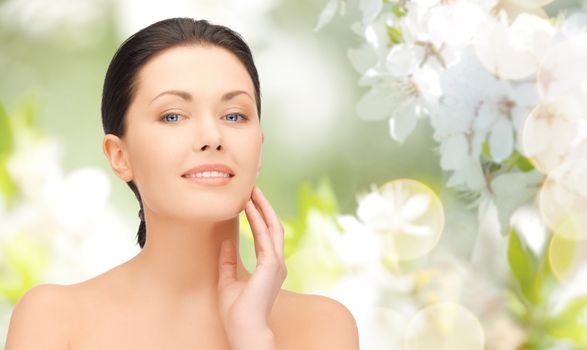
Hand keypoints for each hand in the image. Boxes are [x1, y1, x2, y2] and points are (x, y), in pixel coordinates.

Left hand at [217, 185, 286, 346]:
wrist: (244, 329)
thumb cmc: (237, 312)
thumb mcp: (227, 281)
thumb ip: (228, 262)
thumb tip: (225, 242)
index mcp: (269, 267)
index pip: (266, 234)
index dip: (259, 216)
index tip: (250, 200)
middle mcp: (277, 262)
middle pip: (273, 225)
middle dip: (264, 205)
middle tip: (253, 187)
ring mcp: (276, 263)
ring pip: (272, 226)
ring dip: (262, 206)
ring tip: (251, 190)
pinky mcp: (271, 264)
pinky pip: (264, 236)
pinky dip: (257, 219)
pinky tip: (248, 206)